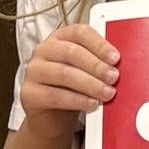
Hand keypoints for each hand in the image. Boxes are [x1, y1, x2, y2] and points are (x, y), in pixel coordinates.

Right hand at [19, 23, 119, 139]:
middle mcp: (44, 50)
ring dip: (90, 84)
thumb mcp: (86, 71)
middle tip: (114, 77)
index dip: (99, 44)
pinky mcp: (29, 93)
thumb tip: (120, 64)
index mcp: (60, 37)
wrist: (52, 116)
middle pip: (71, 52)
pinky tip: (92, 104)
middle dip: (96, 66)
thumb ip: (99, 62)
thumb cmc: (73, 87)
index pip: (80, 32)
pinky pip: (55, 96)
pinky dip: (77, 100)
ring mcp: (33, 71)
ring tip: (107, 93)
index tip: (116, 57)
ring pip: (63, 74)